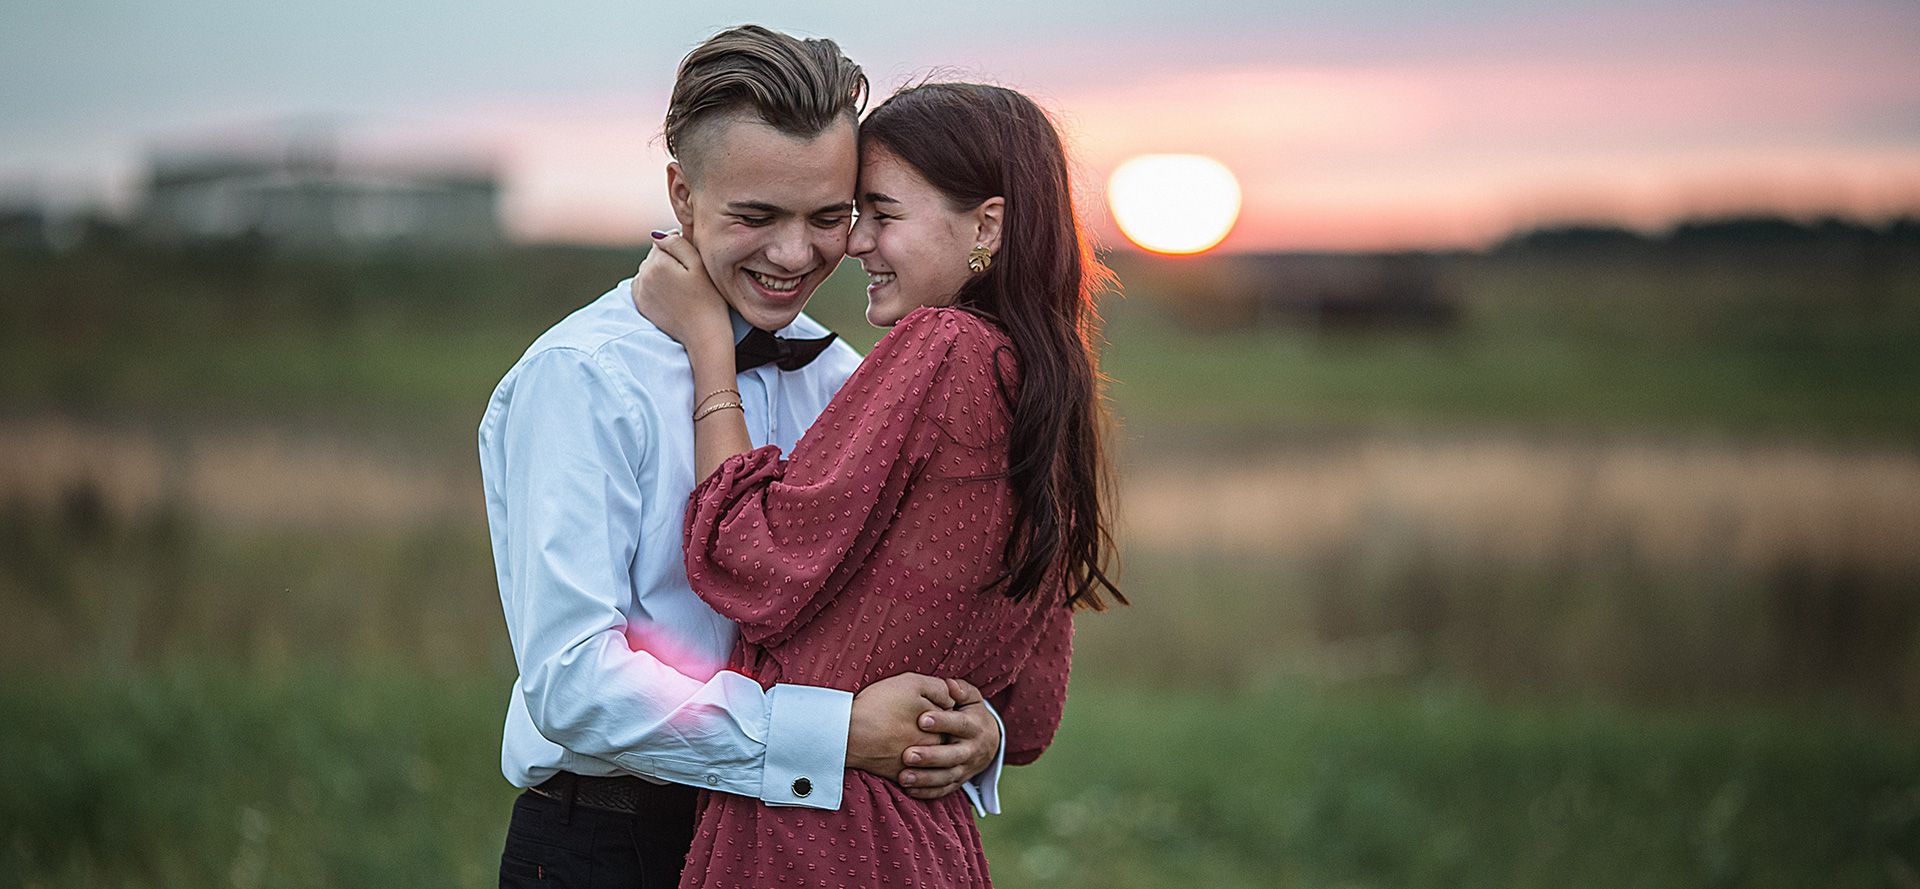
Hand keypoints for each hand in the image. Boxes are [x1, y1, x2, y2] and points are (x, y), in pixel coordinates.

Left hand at [632, 231, 731, 353]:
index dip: (680, 249)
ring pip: (648, 269)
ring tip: (680, 287)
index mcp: (658, 262)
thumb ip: (678, 243)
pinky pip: (643, 284)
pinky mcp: (641, 304)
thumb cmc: (708, 299)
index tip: (693, 264)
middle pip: (654, 255)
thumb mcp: (700, 264)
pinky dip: (653, 285)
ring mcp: (640, 291)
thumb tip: (658, 235)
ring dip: (661, 272)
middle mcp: (644, 275)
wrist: (704, 334)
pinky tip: (670, 294)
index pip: (664, 241)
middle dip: (669, 260)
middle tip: (689, 277)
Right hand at [847, 673, 950, 781]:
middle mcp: (932, 749)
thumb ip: (940, 689)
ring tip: (901, 734)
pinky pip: (911, 771)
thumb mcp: (913, 683)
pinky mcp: (900, 775)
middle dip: (932, 730)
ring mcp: (917, 765)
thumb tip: (952, 700)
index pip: (950, 719)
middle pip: (940, 738)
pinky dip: (907, 763)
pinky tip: (895, 750)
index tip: (925, 705)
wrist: (848, 733)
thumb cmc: (879, 704)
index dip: (939, 709)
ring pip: (926, 755)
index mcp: (939, 727)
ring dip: (921, 748)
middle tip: (912, 720)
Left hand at [899, 678, 999, 800]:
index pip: (959, 724)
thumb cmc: (971, 714)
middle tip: (908, 755)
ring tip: (903, 777)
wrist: (989, 743)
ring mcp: (965, 769)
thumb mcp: (972, 699)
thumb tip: (950, 685)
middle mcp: (971, 750)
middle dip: (931, 756)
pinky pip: (943, 790)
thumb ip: (961, 690)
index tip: (921, 719)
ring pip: (946, 777)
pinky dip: (927, 792)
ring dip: (925, 778)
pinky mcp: (958, 782)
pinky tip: (908, 789)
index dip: (942, 722)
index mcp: (974, 727)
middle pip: (952, 756)